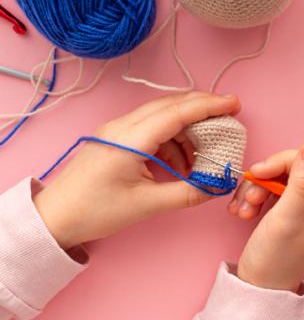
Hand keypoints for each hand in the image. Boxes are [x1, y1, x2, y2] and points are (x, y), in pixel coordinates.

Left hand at [34, 92, 239, 249]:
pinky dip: (170, 140)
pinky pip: (150, 129)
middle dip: (201, 109)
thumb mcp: (145, 205)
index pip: (176, 112)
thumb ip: (186, 193)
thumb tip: (215, 186)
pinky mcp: (115, 139)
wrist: (54, 216)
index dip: (208, 106)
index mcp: (129, 139)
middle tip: (227, 117)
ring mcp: (117, 130)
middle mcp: (122, 126)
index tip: (233, 103)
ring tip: (202, 155)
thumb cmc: (94, 211)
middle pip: (170, 105)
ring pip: (160, 116)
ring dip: (185, 129)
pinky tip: (178, 162)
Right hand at [230, 143, 303, 291]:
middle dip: (266, 178)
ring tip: (244, 210)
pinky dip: (252, 196)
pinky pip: (269, 187)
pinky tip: (242, 211)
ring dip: (255, 189)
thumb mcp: (287, 219)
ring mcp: (303, 203)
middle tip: (250, 196)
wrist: (258, 287)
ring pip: (277, 175)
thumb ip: (302, 183)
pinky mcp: (286, 206)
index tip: (259, 173)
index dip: (283, 162)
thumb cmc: (275, 259)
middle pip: (293, 167)